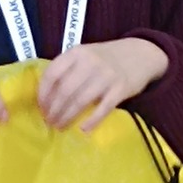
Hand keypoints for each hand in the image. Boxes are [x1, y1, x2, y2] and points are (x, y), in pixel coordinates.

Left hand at [37, 37, 168, 132]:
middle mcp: (90, 62)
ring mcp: (106, 75)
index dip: (43, 94)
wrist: (141, 54)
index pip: (52, 74)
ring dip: (67, 117)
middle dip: (54, 110)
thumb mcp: (85, 55)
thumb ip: (68, 70)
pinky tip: (83, 129)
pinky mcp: (121, 89)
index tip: (41, 107)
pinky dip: (91, 121)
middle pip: (65, 91)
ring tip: (60, 126)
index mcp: (77, 52)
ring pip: (80, 101)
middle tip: (49, 121)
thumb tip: (46, 97)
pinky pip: (102, 109)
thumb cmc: (105, 59)